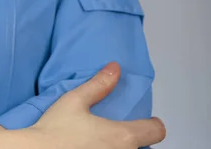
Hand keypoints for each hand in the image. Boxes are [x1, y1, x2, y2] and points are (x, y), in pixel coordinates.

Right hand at [30, 62, 165, 148]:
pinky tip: (92, 148)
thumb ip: (98, 85)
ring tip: (104, 142)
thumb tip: (114, 69)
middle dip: (135, 139)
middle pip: (144, 147)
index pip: (156, 132)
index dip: (153, 124)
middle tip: (118, 132)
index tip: (147, 122)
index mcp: (122, 136)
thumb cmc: (54, 130)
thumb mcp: (75, 100)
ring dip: (122, 147)